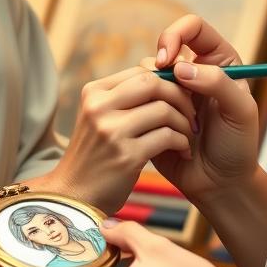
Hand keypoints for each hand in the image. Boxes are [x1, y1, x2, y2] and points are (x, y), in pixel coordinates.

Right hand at [47, 67, 196, 214]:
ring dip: (184, 122)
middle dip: (180, 95)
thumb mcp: (101, 117)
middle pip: (153, 83)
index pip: (140, 70)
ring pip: (163, 109)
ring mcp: (111, 131)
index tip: (181, 96)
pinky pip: (167, 137)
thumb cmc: (97, 154)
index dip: (168, 80)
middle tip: (191, 113)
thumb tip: (165, 74)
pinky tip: (184, 152)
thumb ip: (126, 97)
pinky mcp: (126, 156)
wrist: (75, 196)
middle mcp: (99, 107)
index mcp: (94, 92)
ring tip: (189, 135)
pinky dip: (182, 143)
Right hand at [150, 15, 260, 202]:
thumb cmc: (237, 147)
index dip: (174, 36)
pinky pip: (142, 108)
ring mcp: (170, 94)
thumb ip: (217, 83)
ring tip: (190, 131)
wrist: (221, 185)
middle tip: (184, 107)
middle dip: (169, 81)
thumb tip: (178, 67)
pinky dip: (159, 124)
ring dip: (168, 107)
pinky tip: (180, 145)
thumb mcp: (239, 112)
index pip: (190, 27)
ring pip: (148, 79)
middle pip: (163, 52)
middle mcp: (192, 71)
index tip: (167, 60)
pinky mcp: (152, 116)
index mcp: (216, 60)